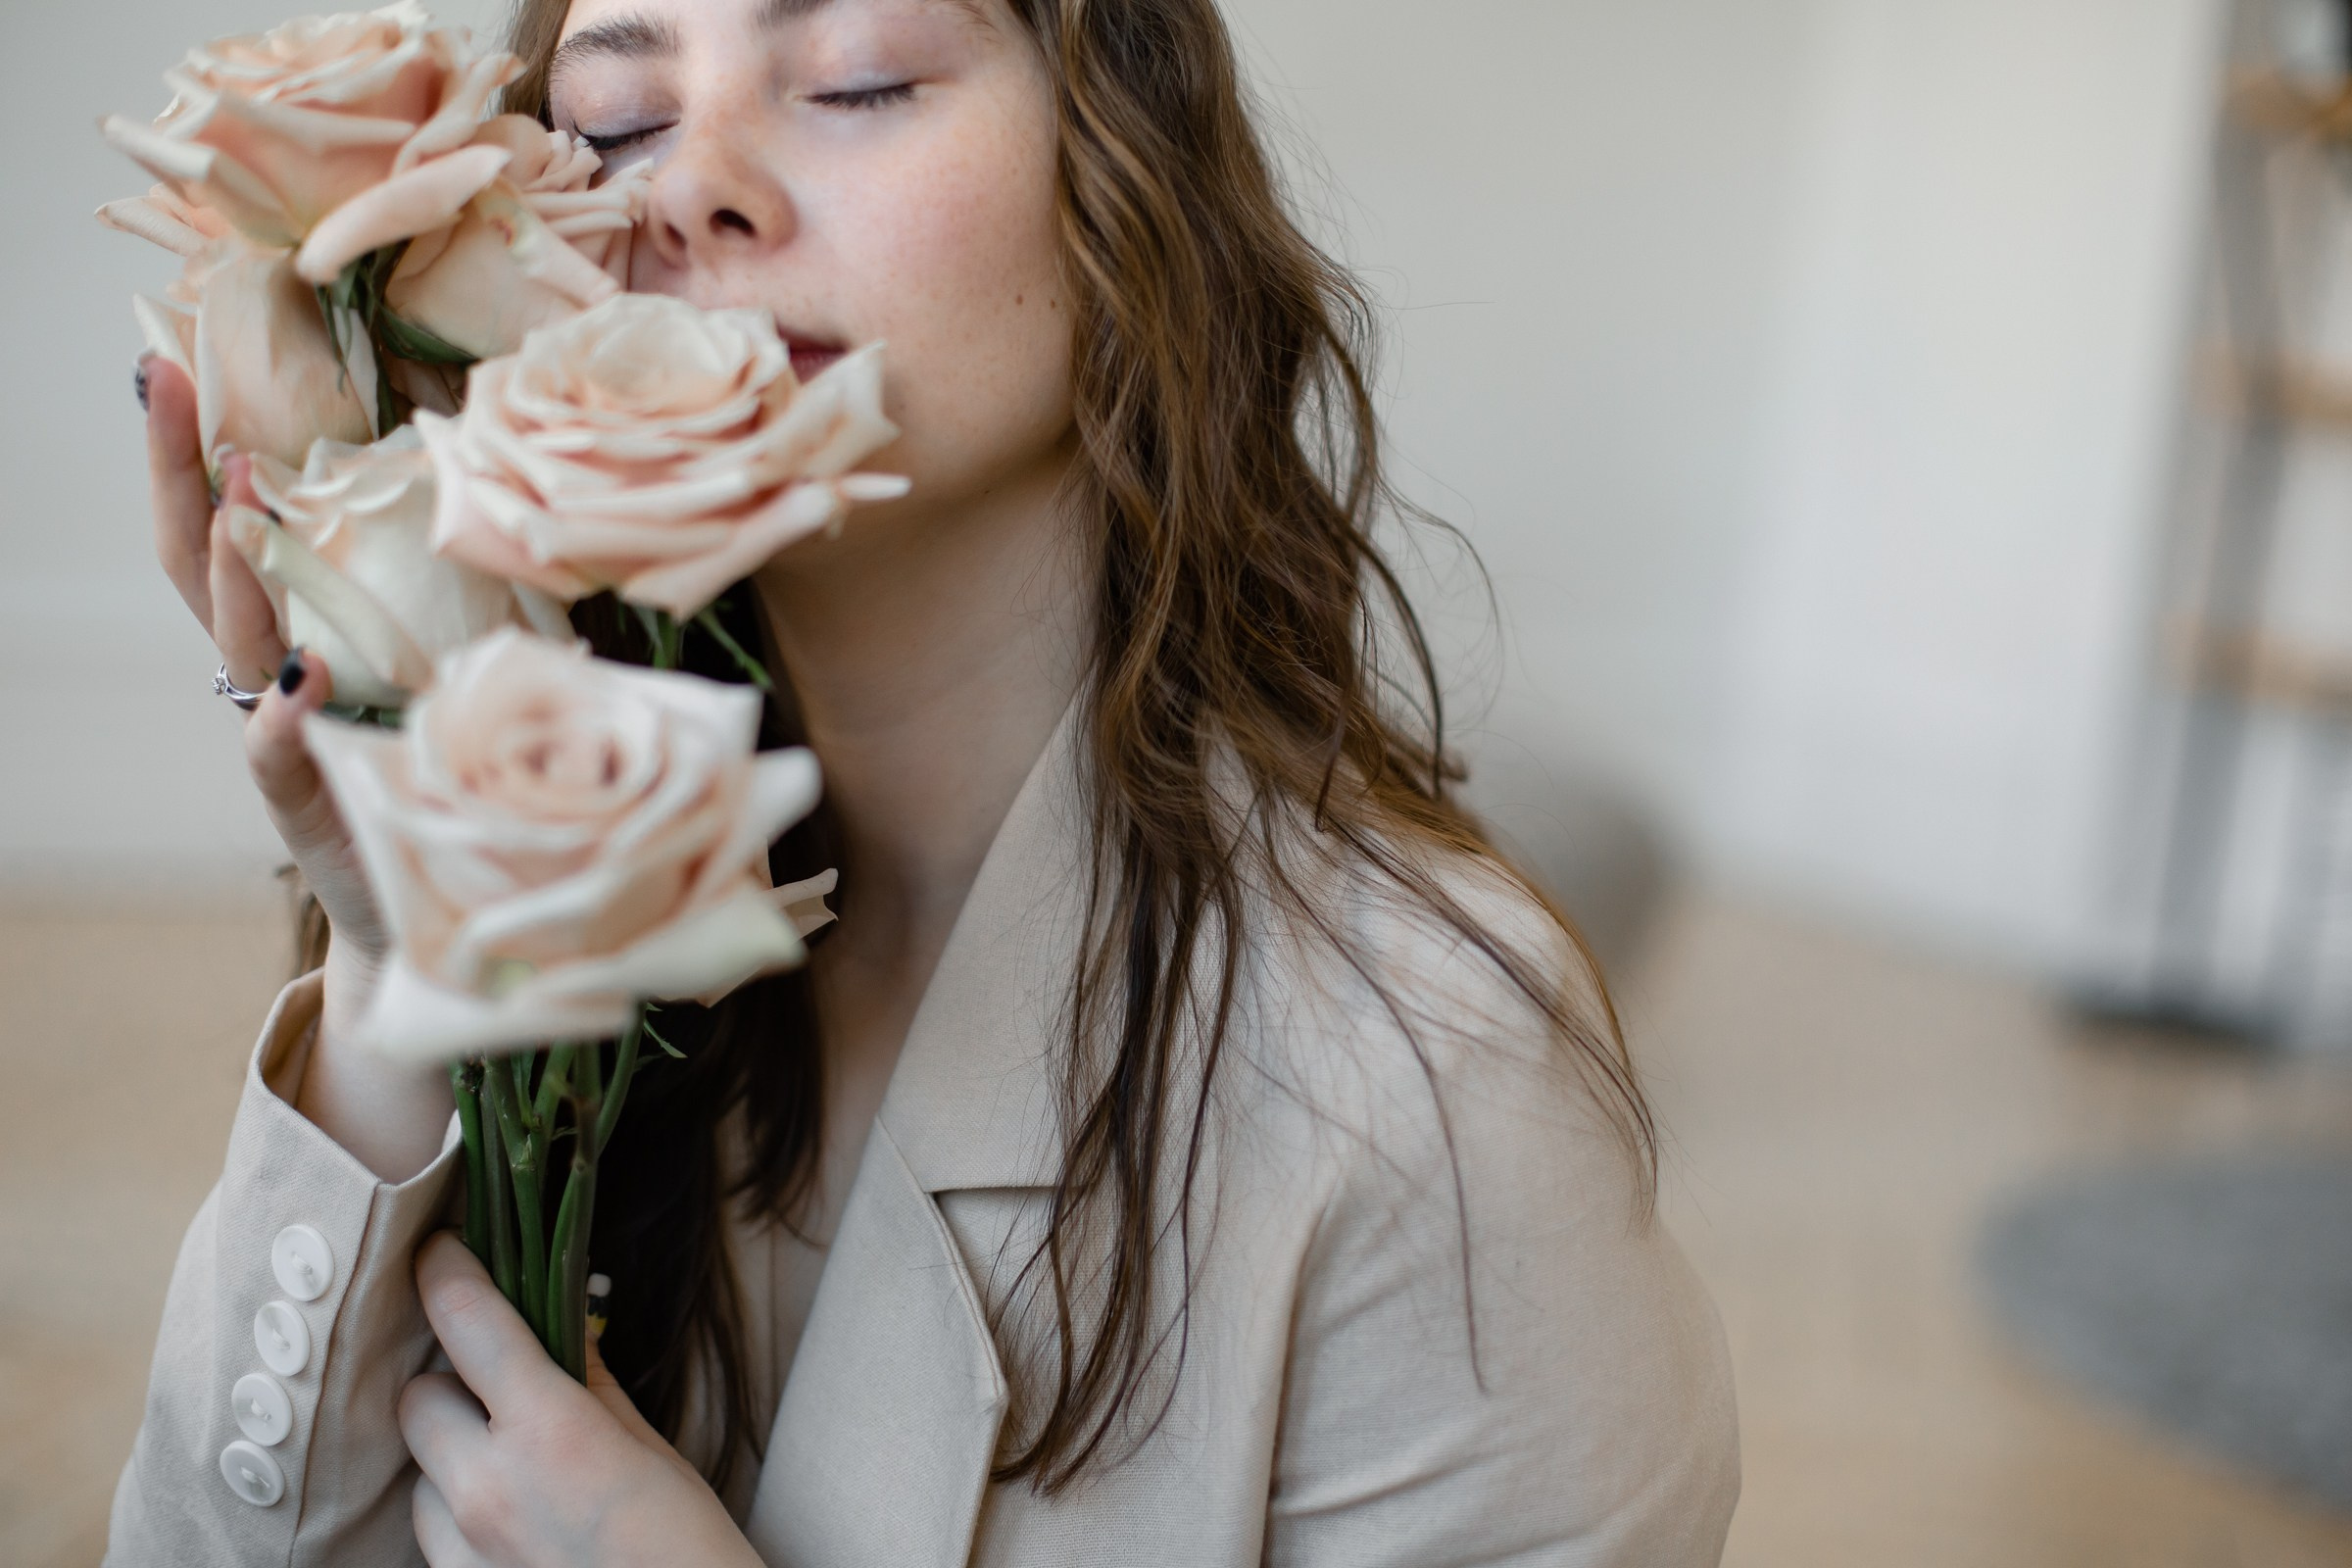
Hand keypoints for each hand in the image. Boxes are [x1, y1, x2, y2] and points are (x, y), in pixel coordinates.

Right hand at [143, 357, 387, 973]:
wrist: (417, 900)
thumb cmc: (421, 764)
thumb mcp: (427, 661)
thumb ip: (419, 592)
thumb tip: (455, 484)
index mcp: (286, 628)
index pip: (221, 523)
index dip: (189, 449)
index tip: (168, 359)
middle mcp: (266, 672)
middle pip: (198, 562)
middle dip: (179, 474)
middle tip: (165, 383)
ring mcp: (279, 736)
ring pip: (239, 644)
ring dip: (235, 573)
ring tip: (239, 504)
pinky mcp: (309, 801)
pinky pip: (283, 757)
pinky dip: (285, 720)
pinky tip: (297, 681)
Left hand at [401, 1234, 763, 1567]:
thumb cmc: (687, 1548)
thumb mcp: (649, 1450)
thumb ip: (589, 1389)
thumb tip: (556, 1336)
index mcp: (549, 1430)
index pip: (468, 1323)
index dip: (446, 1272)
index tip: (438, 1249)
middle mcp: (488, 1486)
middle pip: (417, 1398)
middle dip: (449, 1383)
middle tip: (495, 1386)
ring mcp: (465, 1549)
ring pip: (417, 1473)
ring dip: (450, 1458)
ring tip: (509, 1468)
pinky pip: (430, 1536)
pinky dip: (456, 1517)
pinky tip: (507, 1523)